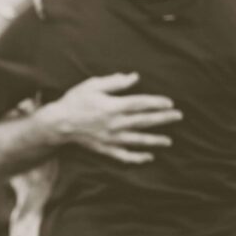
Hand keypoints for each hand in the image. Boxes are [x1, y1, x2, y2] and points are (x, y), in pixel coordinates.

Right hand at [38, 72, 181, 162]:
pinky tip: (148, 157)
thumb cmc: (74, 101)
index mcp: (113, 106)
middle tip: (178, 117)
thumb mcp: (92, 85)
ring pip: (138, 140)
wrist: (57, 123)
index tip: (169, 103)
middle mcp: (115, 123)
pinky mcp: (105, 148)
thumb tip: (134, 77)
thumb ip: (114, 82)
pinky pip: (124, 155)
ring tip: (169, 141)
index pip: (141, 104)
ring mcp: (111, 138)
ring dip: (155, 140)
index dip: (157, 103)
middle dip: (163, 119)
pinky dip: (137, 157)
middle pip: (144, 121)